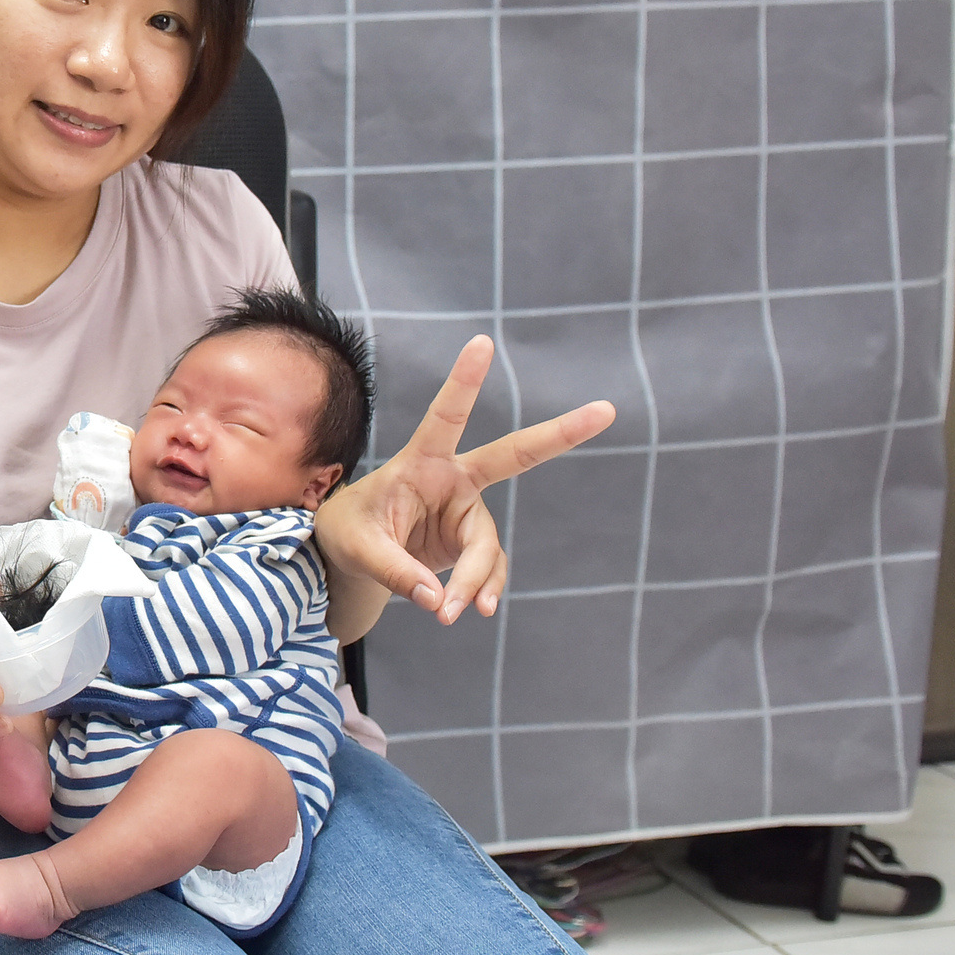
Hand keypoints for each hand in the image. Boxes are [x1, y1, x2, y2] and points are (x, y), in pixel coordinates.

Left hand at [315, 335, 615, 623]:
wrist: (350, 555)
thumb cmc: (347, 533)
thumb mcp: (358, 549)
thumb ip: (396, 571)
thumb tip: (440, 601)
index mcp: (419, 462)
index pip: (445, 416)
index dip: (464, 381)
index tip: (482, 342)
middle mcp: (452, 479)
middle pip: (513, 455)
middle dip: (560, 434)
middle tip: (607, 410)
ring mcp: (466, 511)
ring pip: (486, 547)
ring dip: (474, 579)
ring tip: (451, 613)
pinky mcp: (469, 542)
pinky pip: (487, 569)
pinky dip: (481, 589)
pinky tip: (473, 608)